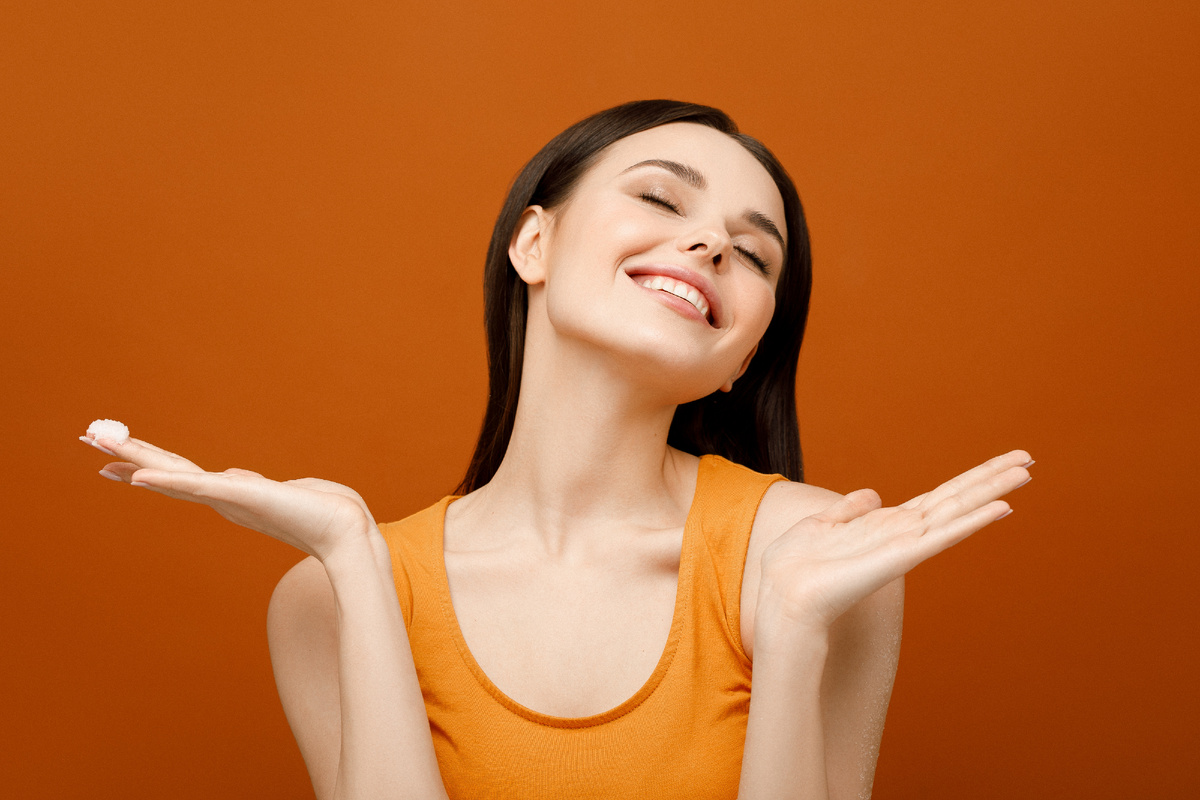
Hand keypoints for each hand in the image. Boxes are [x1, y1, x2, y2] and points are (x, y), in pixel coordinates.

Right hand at [80, 431, 376, 561]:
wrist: (346, 532)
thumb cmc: (324, 513)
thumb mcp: (280, 491)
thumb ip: (252, 486)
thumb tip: (234, 478)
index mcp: (230, 495)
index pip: (179, 477)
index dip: (146, 466)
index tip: (113, 459)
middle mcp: (223, 499)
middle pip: (165, 474)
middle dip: (127, 457)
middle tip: (88, 439)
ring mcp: (229, 499)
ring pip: (173, 476)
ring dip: (135, 461)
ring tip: (101, 446)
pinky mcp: (241, 496)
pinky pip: (197, 486)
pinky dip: (168, 482)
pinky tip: (139, 477)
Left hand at [756, 450, 1032, 639]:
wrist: (782, 594)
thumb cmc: (795, 567)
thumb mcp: (823, 525)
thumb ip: (850, 510)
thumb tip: (873, 494)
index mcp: (887, 525)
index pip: (938, 496)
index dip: (969, 479)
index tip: (1000, 462)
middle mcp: (904, 534)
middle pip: (956, 499)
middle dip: (991, 479)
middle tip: (1029, 459)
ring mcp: (906, 545)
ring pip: (957, 511)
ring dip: (991, 491)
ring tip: (1025, 473)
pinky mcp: (900, 557)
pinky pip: (943, 535)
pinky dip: (972, 521)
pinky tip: (1000, 508)